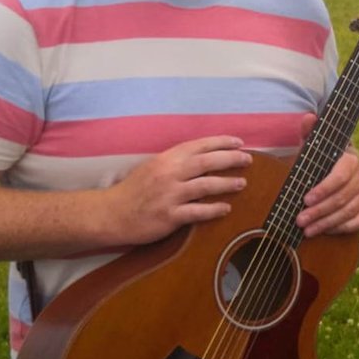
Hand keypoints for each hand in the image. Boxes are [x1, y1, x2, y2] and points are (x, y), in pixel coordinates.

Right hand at [105, 136, 251, 244]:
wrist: (110, 214)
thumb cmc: (133, 190)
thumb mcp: (153, 167)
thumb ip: (176, 162)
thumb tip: (205, 157)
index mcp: (165, 159)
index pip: (198, 145)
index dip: (221, 142)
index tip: (239, 142)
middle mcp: (169, 174)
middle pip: (207, 162)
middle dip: (231, 159)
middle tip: (248, 159)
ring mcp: (169, 195)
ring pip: (206, 185)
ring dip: (228, 183)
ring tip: (242, 183)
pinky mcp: (169, 216)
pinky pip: (198, 212)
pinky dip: (214, 209)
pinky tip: (227, 208)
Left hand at [295, 115, 358, 236]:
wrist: (332, 173)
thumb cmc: (319, 161)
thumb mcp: (312, 146)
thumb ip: (309, 132)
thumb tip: (309, 117)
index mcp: (351, 159)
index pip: (342, 176)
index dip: (324, 189)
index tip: (305, 199)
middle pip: (343, 198)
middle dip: (320, 211)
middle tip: (299, 220)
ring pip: (348, 212)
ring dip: (326, 222)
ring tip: (306, 230)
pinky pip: (358, 222)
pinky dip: (341, 228)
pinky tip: (325, 231)